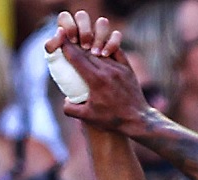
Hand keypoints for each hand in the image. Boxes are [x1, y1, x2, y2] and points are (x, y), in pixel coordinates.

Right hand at [42, 11, 151, 135]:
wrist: (137, 120)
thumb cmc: (111, 119)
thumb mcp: (87, 117)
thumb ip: (70, 108)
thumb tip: (65, 99)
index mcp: (96, 80)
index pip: (77, 59)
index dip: (67, 49)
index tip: (60, 42)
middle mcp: (108, 71)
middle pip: (88, 53)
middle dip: (76, 46)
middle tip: (67, 41)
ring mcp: (119, 68)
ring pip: (101, 51)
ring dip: (90, 47)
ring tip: (81, 45)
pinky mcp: (128, 69)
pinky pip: (116, 52)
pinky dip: (107, 48)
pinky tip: (100, 47)